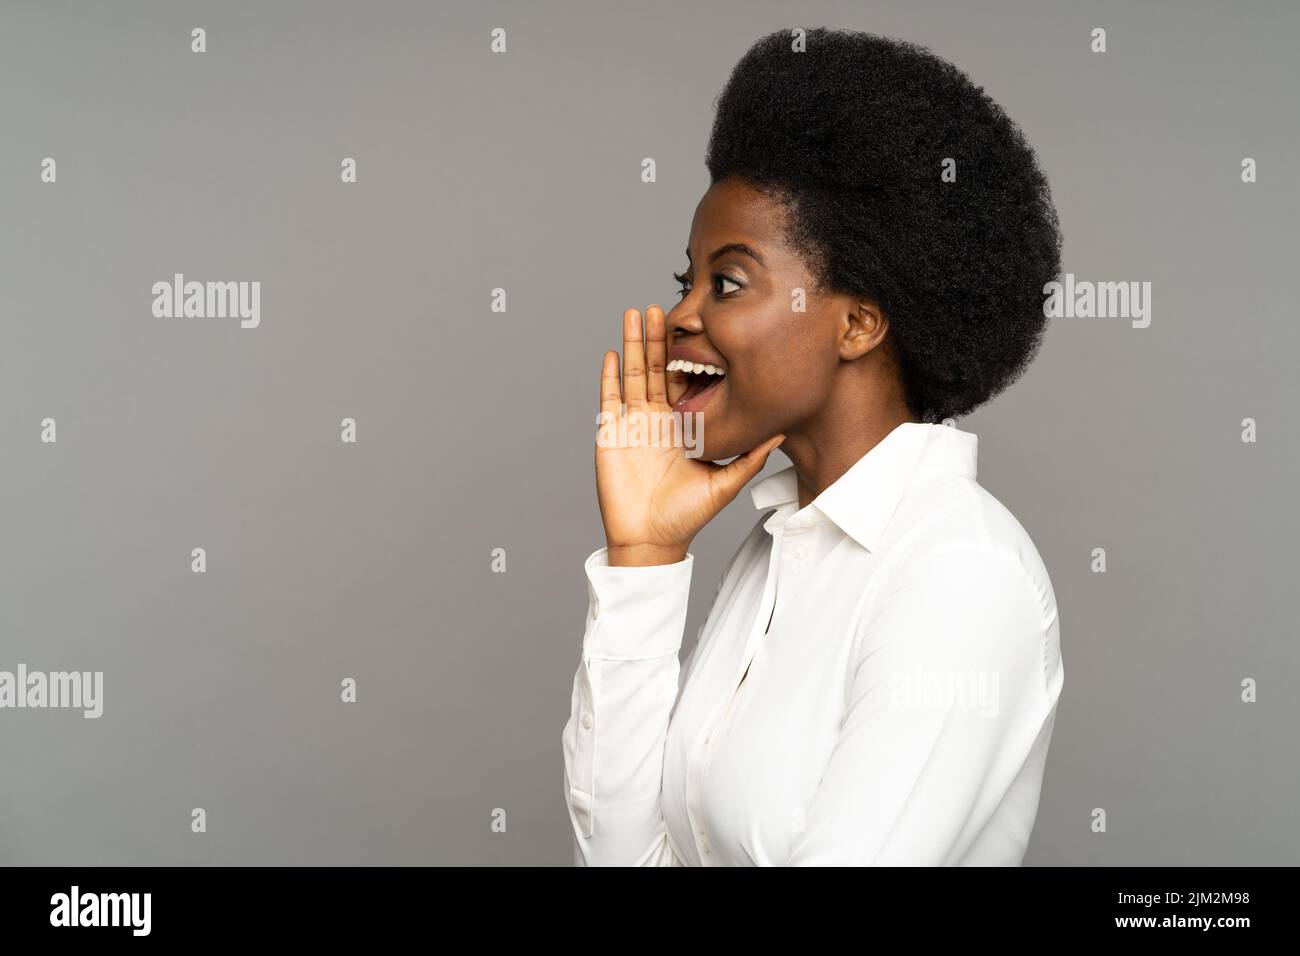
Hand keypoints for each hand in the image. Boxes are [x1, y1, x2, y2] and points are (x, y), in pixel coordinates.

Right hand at [595, 306, 785, 566]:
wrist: (652, 538)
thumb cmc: (686, 515)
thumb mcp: (725, 482)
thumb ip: (750, 457)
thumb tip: (780, 432)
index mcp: (682, 425)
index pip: (684, 381)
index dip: (686, 354)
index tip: (693, 326)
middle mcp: (657, 419)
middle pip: (656, 369)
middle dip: (657, 338)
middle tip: (660, 306)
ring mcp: (633, 425)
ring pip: (633, 375)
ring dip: (634, 345)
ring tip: (635, 314)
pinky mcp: (611, 435)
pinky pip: (610, 399)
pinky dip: (610, 376)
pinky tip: (612, 353)